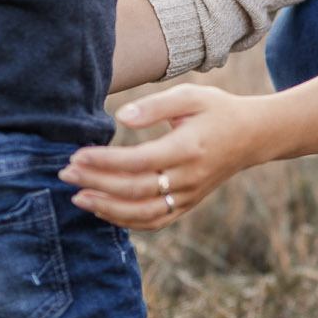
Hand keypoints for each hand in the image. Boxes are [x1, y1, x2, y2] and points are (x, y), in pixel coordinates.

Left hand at [57, 85, 270, 229]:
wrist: (252, 136)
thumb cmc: (217, 110)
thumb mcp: (190, 96)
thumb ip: (154, 105)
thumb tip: (120, 117)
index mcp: (188, 148)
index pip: (139, 161)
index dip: (104, 161)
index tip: (76, 155)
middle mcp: (189, 177)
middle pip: (135, 189)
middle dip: (96, 184)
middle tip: (65, 174)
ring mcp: (189, 196)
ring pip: (143, 213)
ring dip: (107, 209)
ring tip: (77, 198)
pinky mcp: (188, 205)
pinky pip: (155, 221)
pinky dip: (127, 221)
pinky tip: (103, 211)